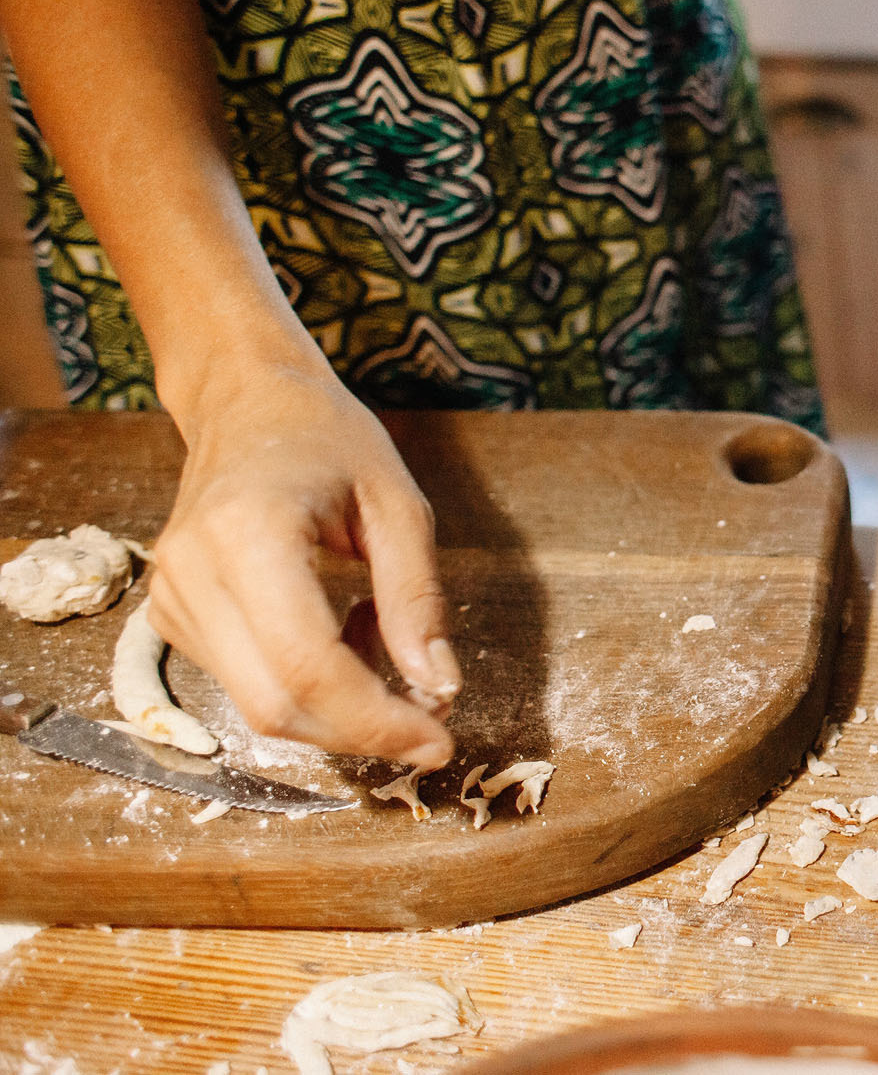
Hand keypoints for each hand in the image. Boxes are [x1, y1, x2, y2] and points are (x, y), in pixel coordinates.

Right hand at [148, 363, 457, 768]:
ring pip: (258, 706)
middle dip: (360, 732)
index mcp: (247, 534)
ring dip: (338, 706)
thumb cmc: (327, 439)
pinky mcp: (172, 618)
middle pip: (274, 706)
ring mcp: (170, 599)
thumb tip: (439, 688)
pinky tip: (340, 627)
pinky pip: (245, 684)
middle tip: (429, 724)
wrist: (247, 402)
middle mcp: (193, 573)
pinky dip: (308, 684)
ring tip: (380, 632)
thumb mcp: (398, 505)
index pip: (308, 667)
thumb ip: (417, 600)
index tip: (438, 741)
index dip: (375, 721)